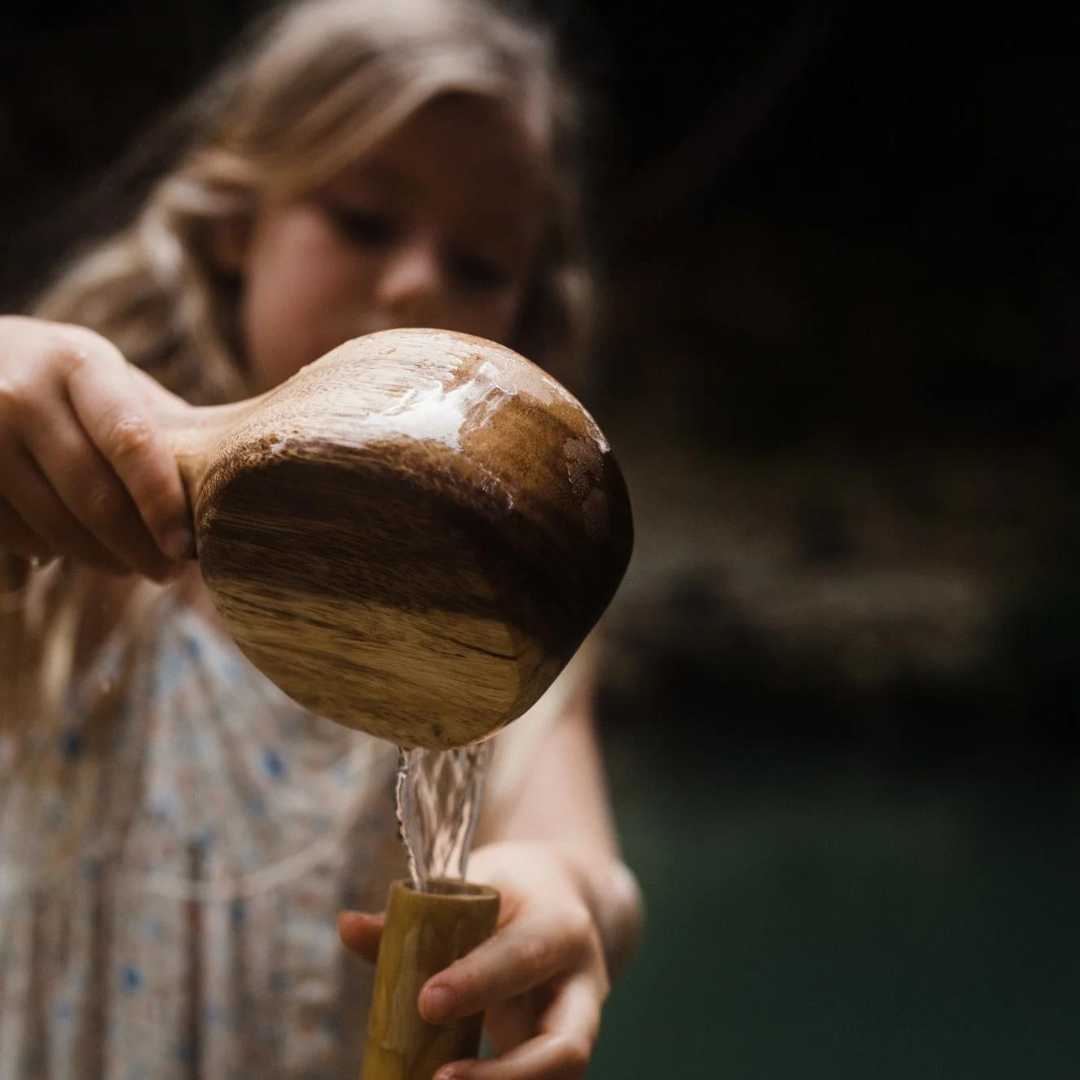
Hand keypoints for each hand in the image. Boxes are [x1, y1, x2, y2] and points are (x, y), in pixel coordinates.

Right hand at [0, 316, 192, 579]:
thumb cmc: (58, 375)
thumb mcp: (104, 375)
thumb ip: (156, 418)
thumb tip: (227, 472)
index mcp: (79, 364)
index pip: (131, 439)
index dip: (161, 500)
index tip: (185, 546)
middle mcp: (23, 393)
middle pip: (91, 493)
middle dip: (137, 546)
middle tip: (168, 572)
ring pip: (52, 522)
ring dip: (99, 558)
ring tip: (130, 567)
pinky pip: (14, 532)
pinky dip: (51, 550)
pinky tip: (74, 549)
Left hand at [339, 841, 624, 1079]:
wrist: (568, 902)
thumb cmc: (514, 890)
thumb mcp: (477, 883)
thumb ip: (420, 912)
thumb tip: (348, 927)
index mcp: (561, 927)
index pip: (524, 957)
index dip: (478, 982)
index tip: (427, 1001)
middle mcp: (582, 986)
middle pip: (567, 1046)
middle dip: (507, 1074)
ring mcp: (577, 1029)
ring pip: (561, 1077)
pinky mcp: (558, 1057)